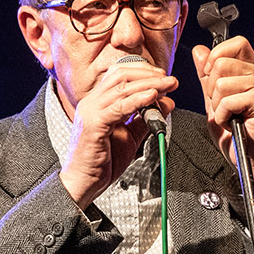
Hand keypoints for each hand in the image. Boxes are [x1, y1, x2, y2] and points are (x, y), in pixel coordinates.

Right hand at [56, 58, 177, 207]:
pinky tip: (152, 96)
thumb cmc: (103, 161)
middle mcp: (91, 102)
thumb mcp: (131, 136)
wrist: (84, 182)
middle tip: (170, 79)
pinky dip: (137, 100)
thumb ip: (146, 118)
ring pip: (122, 88)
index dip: (142, 71)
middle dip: (148, 74)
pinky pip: (118, 107)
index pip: (118, 74)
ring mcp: (90, 111)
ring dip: (149, 85)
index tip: (163, 76)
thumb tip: (167, 101)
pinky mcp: (93, 124)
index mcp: (97, 102)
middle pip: (121, 75)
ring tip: (168, 85)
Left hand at [191, 35, 253, 185]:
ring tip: (228, 117)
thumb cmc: (233, 132)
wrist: (248, 160)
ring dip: (217, 106)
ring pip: (221, 84)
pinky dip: (223, 117)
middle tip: (222, 107)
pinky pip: (227, 101)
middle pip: (221, 64)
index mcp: (250, 71)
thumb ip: (206, 76)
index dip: (217, 55)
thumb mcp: (212, 100)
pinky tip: (233, 124)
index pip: (236, 43)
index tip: (209, 75)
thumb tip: (198, 50)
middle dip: (210, 89)